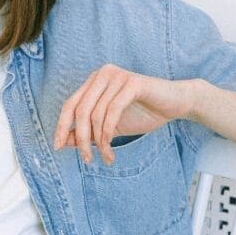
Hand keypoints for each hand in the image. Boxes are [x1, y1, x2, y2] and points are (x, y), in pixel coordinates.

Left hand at [52, 64, 198, 164]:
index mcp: (93, 82)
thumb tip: (63, 142)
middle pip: (80, 110)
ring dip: (99, 141)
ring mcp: (116, 76)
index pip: (69, 105)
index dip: (62, 126)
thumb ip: (88, 132)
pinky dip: (108, 132)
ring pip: (96, 114)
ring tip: (107, 157)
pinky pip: (112, 111)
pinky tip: (111, 146)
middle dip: (81, 138)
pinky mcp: (132, 83)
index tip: (58, 147)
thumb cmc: (143, 113)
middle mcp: (102, 75)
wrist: (177, 104)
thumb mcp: (109, 127)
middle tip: (87, 159)